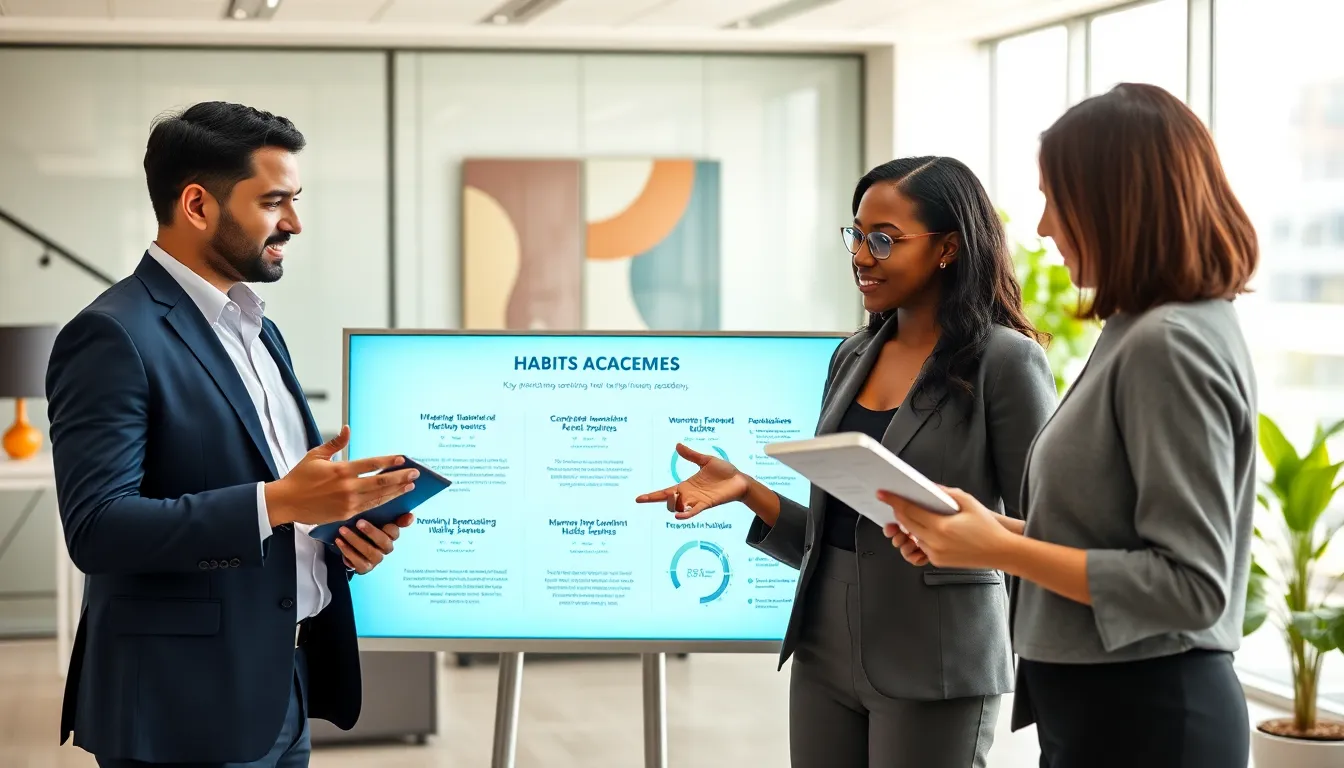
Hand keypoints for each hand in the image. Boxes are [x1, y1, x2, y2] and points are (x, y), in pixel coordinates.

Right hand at [264, 426, 416, 526]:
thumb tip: (348, 428)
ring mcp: (348, 502)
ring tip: (410, 486)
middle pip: (380, 482)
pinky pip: (369, 507)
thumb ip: (336, 443)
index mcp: (341, 470)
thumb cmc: (300, 477)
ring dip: (396, 491)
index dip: (389, 461)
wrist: (286, 502)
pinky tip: (393, 498)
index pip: (371, 464)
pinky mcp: (346, 514)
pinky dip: (383, 502)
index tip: (402, 458)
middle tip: (415, 474)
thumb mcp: (316, 455)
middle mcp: (347, 487)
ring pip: (378, 496)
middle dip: (400, 478)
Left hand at [337, 513, 413, 574]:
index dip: (389, 526)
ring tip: (342, 531)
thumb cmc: (365, 530)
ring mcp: (375, 560)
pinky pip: (357, 562)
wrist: (352, 546)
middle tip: (358, 522)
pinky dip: (347, 552)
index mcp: (390, 536)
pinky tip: (339, 542)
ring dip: (355, 541)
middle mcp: (385, 549)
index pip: (395, 532)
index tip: (382, 519)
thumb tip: (411, 516)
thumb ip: (393, 518)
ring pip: (369, 552)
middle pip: (383, 542)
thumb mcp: (377, 521)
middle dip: (371, 532)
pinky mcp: (364, 568)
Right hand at [634, 443, 748, 518]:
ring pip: (678, 507)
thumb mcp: (705, 460)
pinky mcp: (707, 504)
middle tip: (666, 493)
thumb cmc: (724, 471)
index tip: (638, 499)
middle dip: (661, 499)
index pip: (665, 492)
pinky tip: (679, 516)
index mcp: (686, 486)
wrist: (740, 479)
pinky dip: (685, 514)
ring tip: (674, 496)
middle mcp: (689, 495)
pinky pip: (693, 511)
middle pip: (668, 502)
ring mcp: (697, 501)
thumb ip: (691, 455)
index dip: (652, 496)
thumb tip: (677, 445)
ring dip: (672, 504)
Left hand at [877, 487, 1014, 569]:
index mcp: (941, 527)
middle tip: (894, 500)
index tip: (884, 494)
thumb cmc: (987, 527)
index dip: (895, 501)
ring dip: (909, 525)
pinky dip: (920, 536)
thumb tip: (928, 487)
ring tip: (912, 513)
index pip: (910, 512)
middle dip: (899, 511)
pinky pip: (922, 546)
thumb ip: (946, 493)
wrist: (1001, 552)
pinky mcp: (938, 561)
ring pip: (913, 536)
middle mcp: (935, 543)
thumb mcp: (968, 502)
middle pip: (907, 524)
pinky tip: (926, 527)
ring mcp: (935, 554)